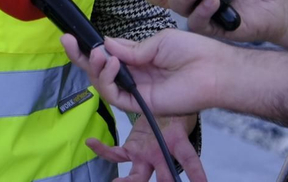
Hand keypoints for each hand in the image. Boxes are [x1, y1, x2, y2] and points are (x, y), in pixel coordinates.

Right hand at [62, 31, 227, 117]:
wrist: (213, 70)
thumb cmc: (192, 51)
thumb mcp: (158, 42)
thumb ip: (130, 48)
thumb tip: (105, 43)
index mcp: (139, 59)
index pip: (108, 55)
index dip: (91, 47)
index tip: (74, 35)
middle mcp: (134, 76)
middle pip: (100, 70)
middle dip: (81, 56)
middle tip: (67, 41)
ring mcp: (137, 91)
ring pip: (103, 84)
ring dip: (95, 67)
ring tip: (99, 53)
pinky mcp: (141, 105)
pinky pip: (115, 95)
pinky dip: (108, 79)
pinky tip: (111, 63)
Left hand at [87, 113, 206, 181]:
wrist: (164, 112)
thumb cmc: (175, 117)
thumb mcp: (180, 116)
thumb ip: (180, 118)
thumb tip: (190, 120)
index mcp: (177, 144)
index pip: (190, 160)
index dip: (196, 173)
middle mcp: (161, 155)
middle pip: (164, 177)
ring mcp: (146, 156)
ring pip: (138, 177)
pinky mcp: (131, 151)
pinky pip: (116, 154)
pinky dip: (102, 150)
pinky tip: (90, 142)